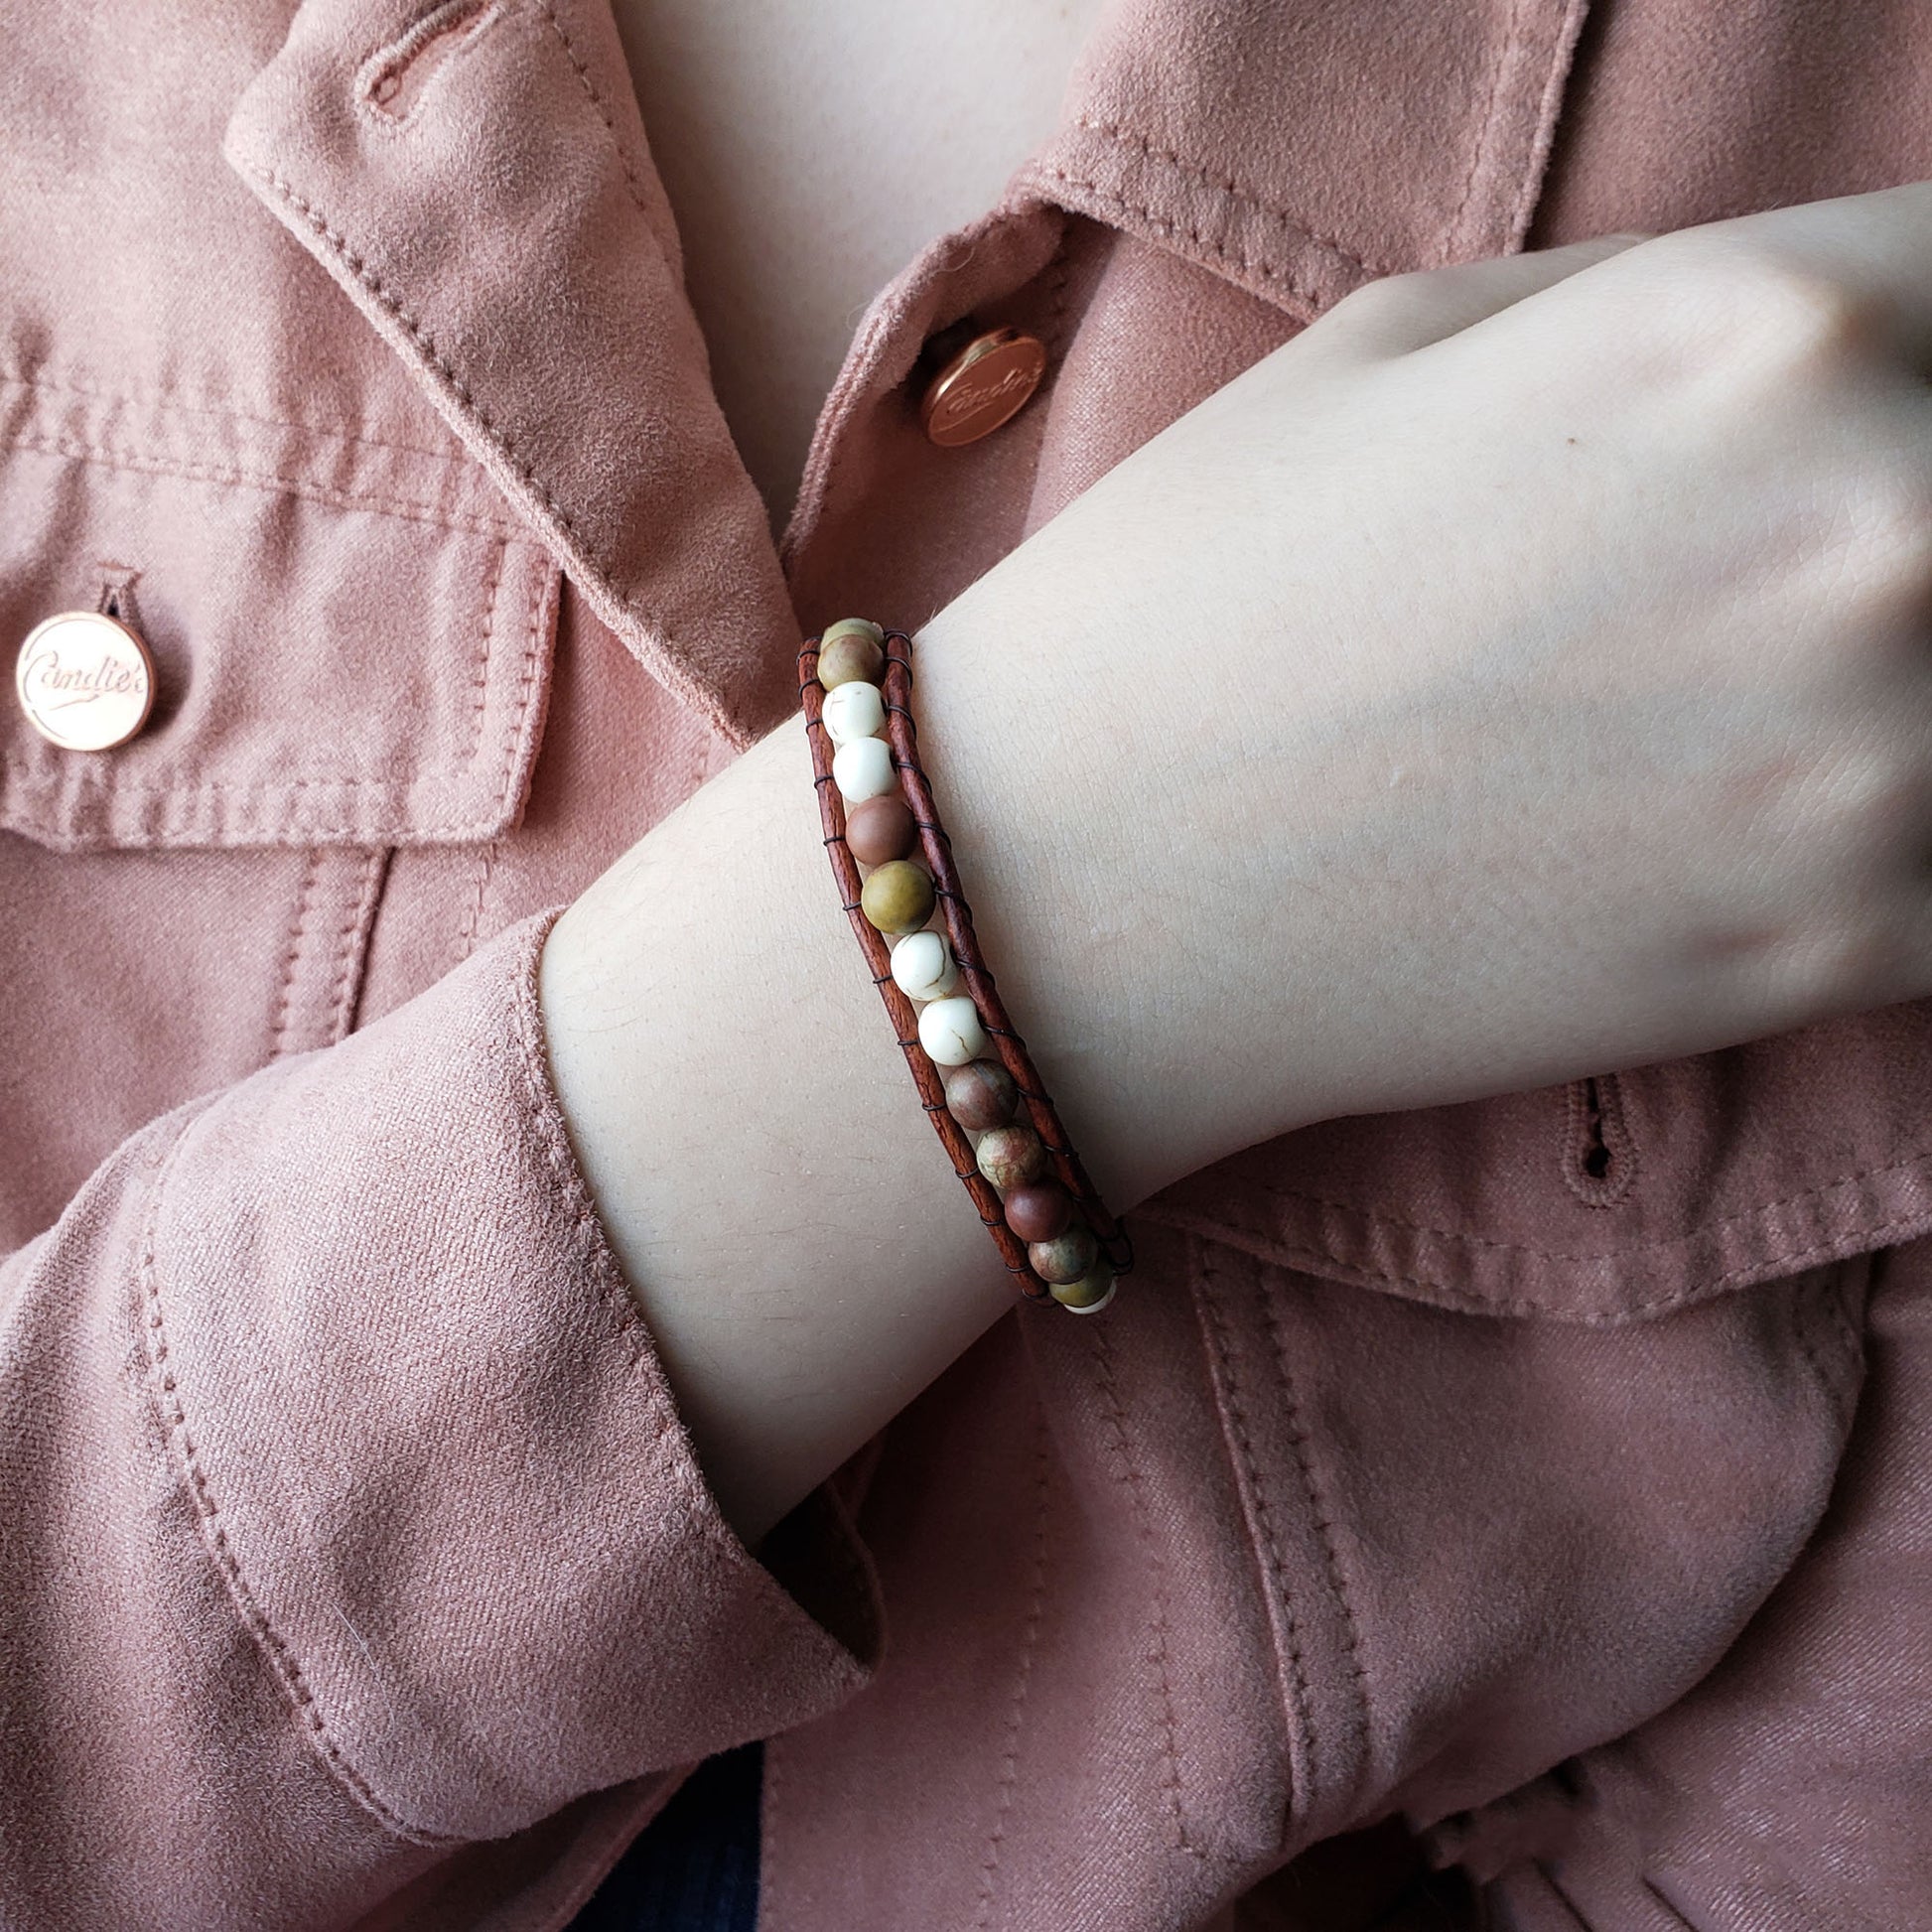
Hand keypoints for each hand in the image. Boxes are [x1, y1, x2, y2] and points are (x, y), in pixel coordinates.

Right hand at [542, 184, 1931, 1537]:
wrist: (1066, 888)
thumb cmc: (1199, 594)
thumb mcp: (1412, 347)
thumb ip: (1683, 308)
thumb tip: (1839, 336)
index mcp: (1756, 331)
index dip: (1925, 335)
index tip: (1871, 395)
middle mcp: (1874, 528)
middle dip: (1916, 495)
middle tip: (1755, 584)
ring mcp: (1879, 767)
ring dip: (1911, 675)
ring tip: (1735, 692)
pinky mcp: (1842, 953)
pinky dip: (1906, 822)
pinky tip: (1777, 809)